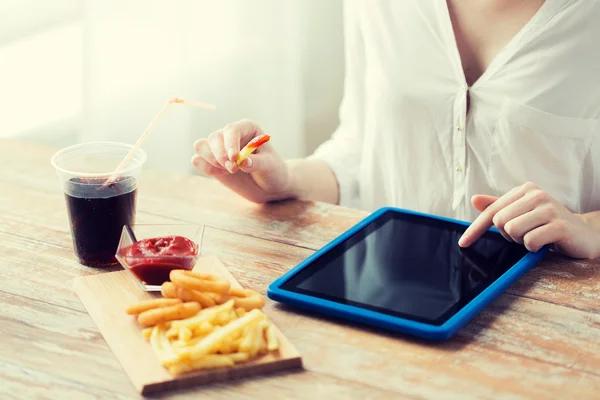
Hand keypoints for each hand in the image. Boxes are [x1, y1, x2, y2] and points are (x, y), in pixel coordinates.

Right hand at [192, 119, 290, 202]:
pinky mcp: (212, 162)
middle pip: (214, 138)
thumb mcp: (270, 166)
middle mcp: (230, 135)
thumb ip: (257, 162)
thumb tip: (242, 162)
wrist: (269, 186)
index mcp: (247, 128)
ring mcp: (220, 148)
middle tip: (233, 169)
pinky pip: (197, 159)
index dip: (230, 143)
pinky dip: (206, 167)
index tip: (234, 158)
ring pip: (200, 145)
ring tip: (228, 171)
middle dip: (220, 155)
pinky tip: (222, 175)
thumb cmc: (273, 171)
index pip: (232, 130)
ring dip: (211, 160)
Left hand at [458, 182, 599, 258]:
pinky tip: (544, 243)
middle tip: (526, 234)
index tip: (463, 243)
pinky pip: (529, 241)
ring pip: (512, 230)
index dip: (475, 229)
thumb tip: (474, 199)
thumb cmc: (548, 223)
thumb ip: (498, 206)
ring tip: (536, 237)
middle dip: (509, 235)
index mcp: (525, 190)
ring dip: (521, 241)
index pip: (491, 211)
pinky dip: (533, 248)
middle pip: (500, 222)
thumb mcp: (522, 213)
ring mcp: (549, 209)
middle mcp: (537, 194)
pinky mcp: (559, 225)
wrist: (583, 234)